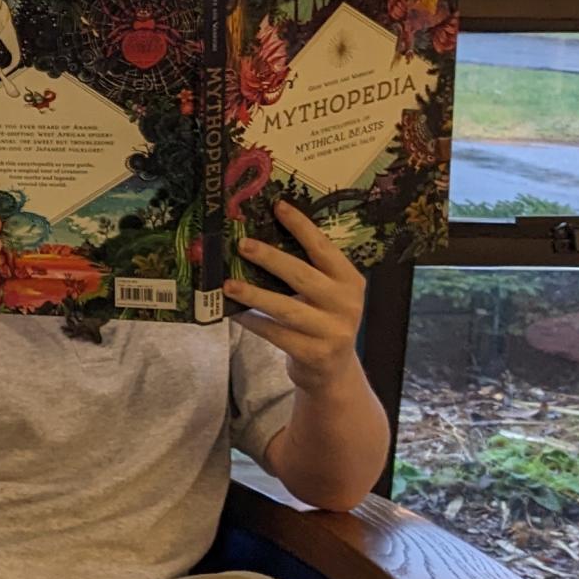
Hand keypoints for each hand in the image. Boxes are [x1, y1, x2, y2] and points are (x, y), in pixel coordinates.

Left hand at [224, 202, 367, 387]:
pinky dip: (253, 322)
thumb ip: (307, 272)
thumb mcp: (326, 295)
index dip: (301, 226)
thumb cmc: (322, 322)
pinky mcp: (314, 354)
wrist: (334, 372)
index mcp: (350, 281)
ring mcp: (332, 331)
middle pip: (302, 275)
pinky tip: (233, 313)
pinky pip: (276, 334)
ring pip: (287, 308)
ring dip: (254, 295)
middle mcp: (346, 304)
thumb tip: (259, 240)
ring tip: (229, 284)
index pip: (324, 248)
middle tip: (242, 245)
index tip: (278, 206)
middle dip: (270, 259)